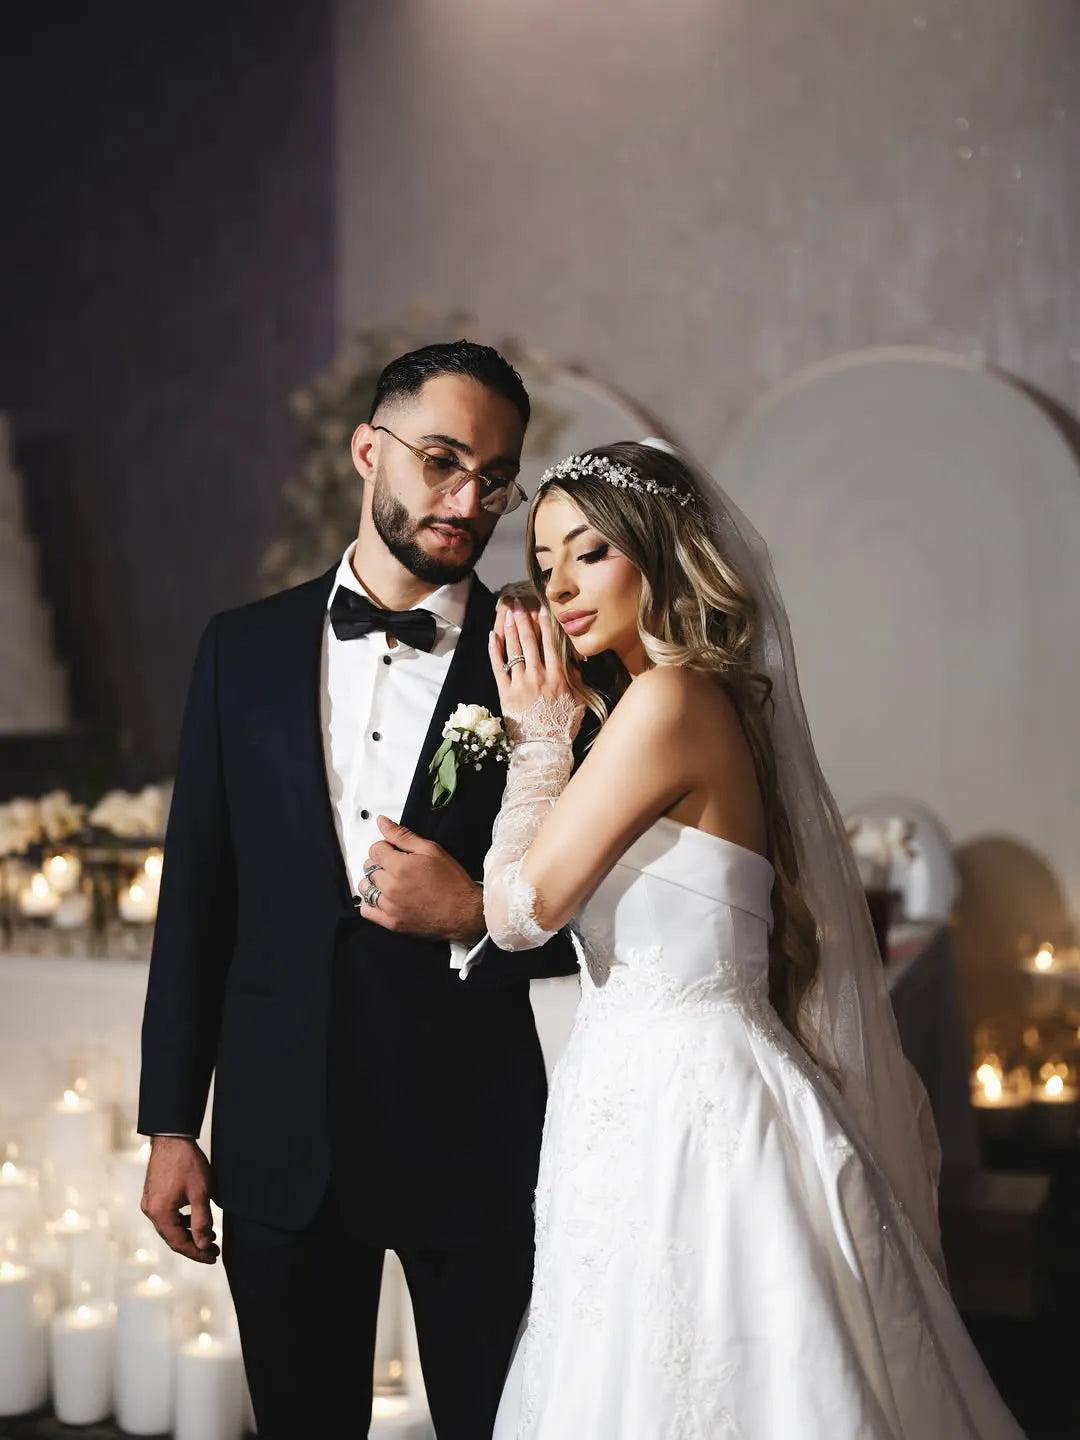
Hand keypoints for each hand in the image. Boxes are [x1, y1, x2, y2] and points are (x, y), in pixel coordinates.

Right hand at [141, 1137, 217, 1263]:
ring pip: (170, 1228)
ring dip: (189, 1233)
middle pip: (173, 1238)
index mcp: (160, 1214)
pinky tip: (195, 1218)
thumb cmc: (187, 1163)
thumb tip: (203, 1245)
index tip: (213, 1257)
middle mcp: (150, 1211)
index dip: (197, 1253)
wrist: (172, 1137)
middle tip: (214, 1249)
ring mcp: (149, 1203)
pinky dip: (182, 1221)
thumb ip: (202, 1221)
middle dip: (194, 1245)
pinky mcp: (152, 1195)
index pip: (179, 1243)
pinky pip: (167, 1216)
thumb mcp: (200, 1193)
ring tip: (210, 1234)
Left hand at [360, 817, 484, 940]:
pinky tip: (383, 898)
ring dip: (374, 882)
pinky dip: (371, 903)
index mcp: (400, 866)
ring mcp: (390, 906)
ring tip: (390, 882)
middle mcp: (391, 887)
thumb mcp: (431, 850)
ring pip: (365, 888)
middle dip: (380, 863)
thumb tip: (382, 822)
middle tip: (397, 867)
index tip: (395, 852)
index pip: (374, 850)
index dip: (385, 848)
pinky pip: (367, 911)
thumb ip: (402, 835)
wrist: (463, 912)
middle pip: (368, 868)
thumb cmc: (452, 881)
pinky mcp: (391, 922)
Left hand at [489, 601, 575, 725]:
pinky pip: (498, 667)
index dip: (546, 624)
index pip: (551, 643)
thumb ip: (577, 681)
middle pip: (530, 641)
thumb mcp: (578, 702)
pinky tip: (492, 636)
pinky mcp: (505, 693)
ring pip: (514, 650)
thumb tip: (575, 663)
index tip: (542, 608)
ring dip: (510, 629)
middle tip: (519, 603)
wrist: (544, 746)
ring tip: (507, 613)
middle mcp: (538, 676)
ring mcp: (520, 683)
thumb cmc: (563, 726)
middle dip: (524, 620)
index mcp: (557, 677)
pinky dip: (494, 651)